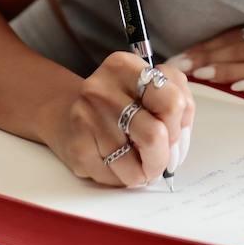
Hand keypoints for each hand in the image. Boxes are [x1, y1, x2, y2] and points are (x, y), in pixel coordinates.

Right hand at [41, 51, 194, 186]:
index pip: (172, 101)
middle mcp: (102, 89)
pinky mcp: (77, 147)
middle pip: (155, 134)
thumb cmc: (119, 102)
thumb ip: (175, 104)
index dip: (179, 125)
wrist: (64, 112)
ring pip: (135, 164)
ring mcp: (86, 119)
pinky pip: (115, 177)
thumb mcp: (150, 87)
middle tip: (162, 158)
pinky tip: (120, 165)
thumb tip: (178, 147)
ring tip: (140, 163)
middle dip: (164, 155)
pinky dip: (125, 178)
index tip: (174, 133)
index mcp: (125, 66)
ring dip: (145, 171)